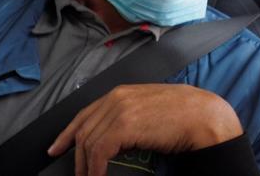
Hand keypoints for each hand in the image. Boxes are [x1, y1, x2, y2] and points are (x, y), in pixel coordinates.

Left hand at [47, 84, 242, 175]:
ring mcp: (119, 110)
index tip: (56, 148)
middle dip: (75, 156)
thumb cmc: (184, 116)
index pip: (84, 114)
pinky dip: (94, 169)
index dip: (67, 133)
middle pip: (83, 130)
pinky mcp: (124, 125)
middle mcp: (116, 97)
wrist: (204, 117)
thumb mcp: (149, 111)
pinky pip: (98, 152)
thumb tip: (114, 139)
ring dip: (85, 167)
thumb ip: (128, 118)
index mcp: (121, 93)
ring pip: (88, 143)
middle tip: (79, 174)